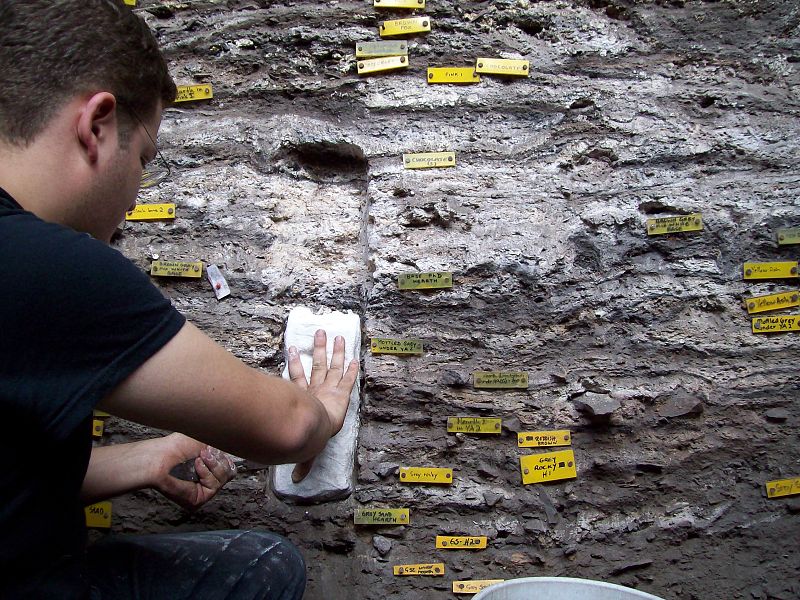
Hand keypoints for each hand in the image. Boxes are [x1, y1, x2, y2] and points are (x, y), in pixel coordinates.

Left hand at [151, 433, 236, 509]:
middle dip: (219, 460)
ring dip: (213, 465)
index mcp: (209, 467)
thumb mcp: (205, 438)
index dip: (226, 457)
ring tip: (198, 459)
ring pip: (225, 478)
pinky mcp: (199, 499)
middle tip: (204, 453)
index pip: (230, 465)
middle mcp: (206, 479)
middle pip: (230, 472)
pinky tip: (196, 467)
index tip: (215, 449)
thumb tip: (237, 441)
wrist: (161, 456)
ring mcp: (203, 490)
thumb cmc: (176, 446)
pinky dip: (207, 473)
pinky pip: (215, 486)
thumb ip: (222, 441)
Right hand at [287, 329, 358, 481]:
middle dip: (318, 349)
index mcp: (301, 400)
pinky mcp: (341, 393)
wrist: (309, 430)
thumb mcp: (302, 451)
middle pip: (316, 365)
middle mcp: (314, 391)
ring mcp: (328, 389)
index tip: (291, 350)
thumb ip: (302, 464)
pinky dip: (352, 369)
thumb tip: (296, 483)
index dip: (294, 364)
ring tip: (337, 335)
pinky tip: (356, 357)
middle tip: (320, 332)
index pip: (298, 379)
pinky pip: (348, 378)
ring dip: (335, 351)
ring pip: (331, 365)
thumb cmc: (300, 436)